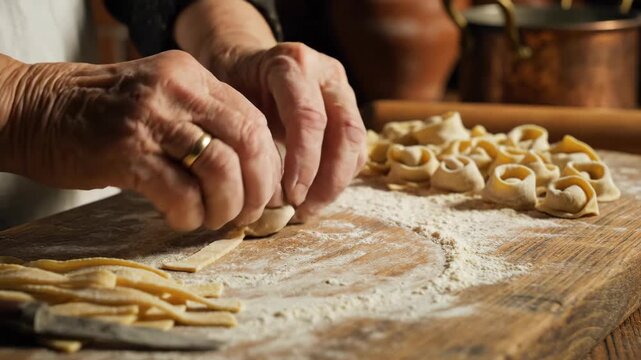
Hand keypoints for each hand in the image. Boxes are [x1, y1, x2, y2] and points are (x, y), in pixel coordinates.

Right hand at [0, 51, 282, 230]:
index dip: (267, 163)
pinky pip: (180, 192)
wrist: (36, 110)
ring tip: (215, 219)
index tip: (264, 191)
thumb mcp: (161, 98)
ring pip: (219, 168)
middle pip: (247, 142)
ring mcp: (151, 119)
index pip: (253, 119)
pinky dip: (191, 215)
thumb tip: (251, 172)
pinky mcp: (126, 152)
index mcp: (190, 75)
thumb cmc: (104, 113)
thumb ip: (203, 120)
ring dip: (226, 206)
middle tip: (247, 213)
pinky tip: (182, 220)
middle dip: (257, 188)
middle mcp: (176, 90)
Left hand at [212, 43, 367, 219]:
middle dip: (328, 178)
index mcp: (291, 64)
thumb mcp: (229, 104)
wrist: (240, 61)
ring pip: (357, 141)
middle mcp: (324, 71)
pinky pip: (357, 147)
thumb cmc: (230, 85)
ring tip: (309, 208)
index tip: (290, 197)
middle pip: (345, 130)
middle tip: (303, 209)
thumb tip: (271, 198)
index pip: (309, 117)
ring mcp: (341, 88)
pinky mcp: (349, 107)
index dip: (304, 162)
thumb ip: (251, 142)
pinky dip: (340, 176)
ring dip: (337, 182)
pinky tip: (315, 195)